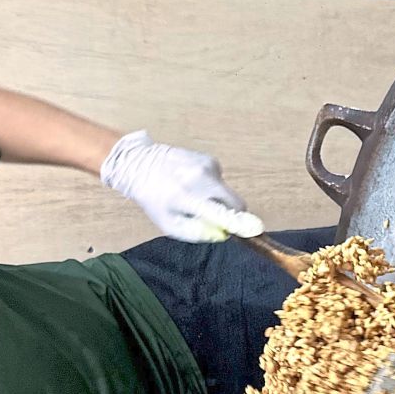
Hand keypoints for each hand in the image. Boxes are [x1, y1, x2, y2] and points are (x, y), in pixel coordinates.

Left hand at [101, 131, 263, 242]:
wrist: (140, 163)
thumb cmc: (154, 198)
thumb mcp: (169, 224)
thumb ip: (197, 232)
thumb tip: (223, 234)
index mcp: (189, 197)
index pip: (224, 212)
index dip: (241, 223)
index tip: (254, 230)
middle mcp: (202, 178)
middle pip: (236, 202)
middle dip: (231, 213)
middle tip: (215, 218)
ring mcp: (208, 166)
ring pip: (226, 192)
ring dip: (216, 198)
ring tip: (193, 196)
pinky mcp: (210, 159)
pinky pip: (220, 181)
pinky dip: (211, 186)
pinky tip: (192, 184)